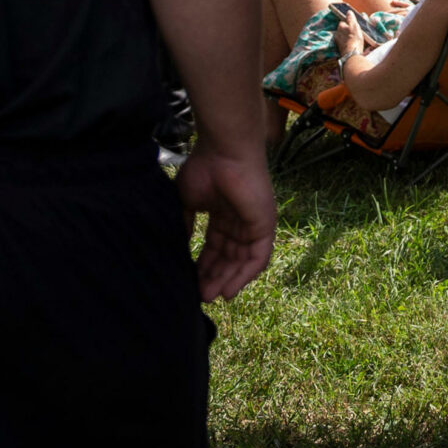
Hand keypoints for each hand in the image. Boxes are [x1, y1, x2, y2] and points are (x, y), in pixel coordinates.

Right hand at [173, 147, 275, 302]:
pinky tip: (229, 290)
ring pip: (242, 261)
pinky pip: (258, 257)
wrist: (223, 151)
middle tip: (199, 296)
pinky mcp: (265, 225)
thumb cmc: (205, 168)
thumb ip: (186, 223)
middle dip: (213, 277)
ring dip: (227, 280)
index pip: (215, 247)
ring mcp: (254, 223)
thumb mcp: (187, 200)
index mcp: (223, 213)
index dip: (203, 265)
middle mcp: (241, 220)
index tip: (189, 282)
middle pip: (228, 257)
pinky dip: (244, 275)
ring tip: (209, 296)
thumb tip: (181, 244)